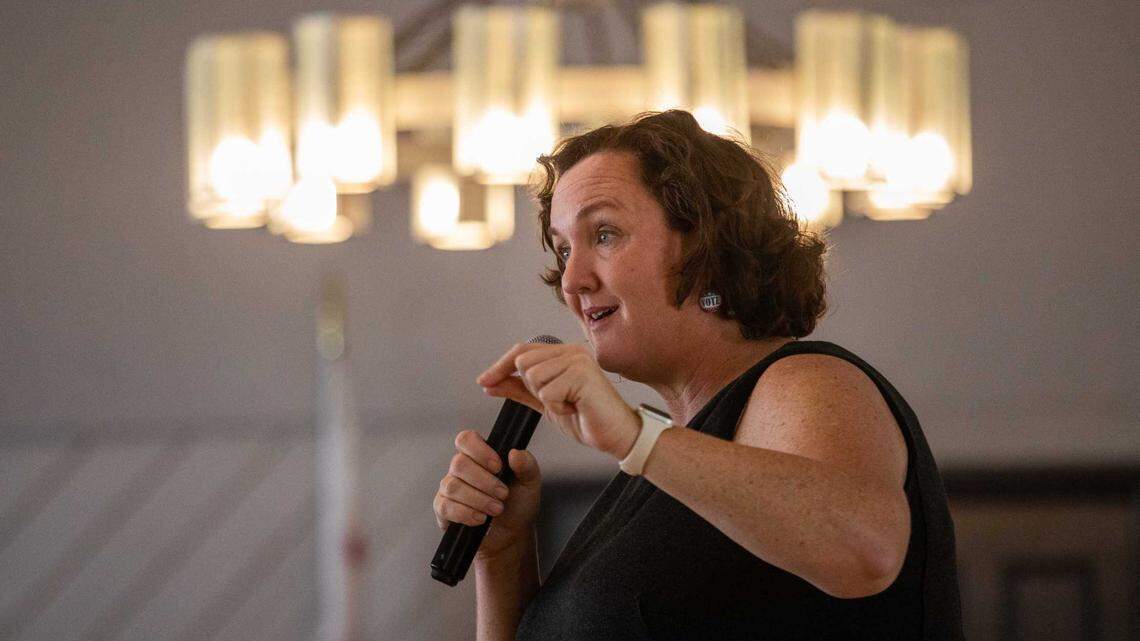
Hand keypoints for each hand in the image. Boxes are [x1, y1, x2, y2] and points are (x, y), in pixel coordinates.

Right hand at [432, 430, 542, 561]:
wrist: (512, 534)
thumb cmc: (518, 504)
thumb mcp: (530, 483)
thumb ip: (526, 465)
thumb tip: (515, 453)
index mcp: (479, 456)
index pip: (466, 439)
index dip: (480, 451)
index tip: (498, 466)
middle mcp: (460, 469)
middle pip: (459, 464)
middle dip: (485, 482)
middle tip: (503, 494)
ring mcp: (449, 488)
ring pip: (453, 486)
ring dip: (479, 499)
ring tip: (497, 509)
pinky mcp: (443, 509)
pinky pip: (445, 506)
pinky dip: (466, 513)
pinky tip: (481, 518)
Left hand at [476, 342, 640, 460]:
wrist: (616, 435)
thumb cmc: (586, 417)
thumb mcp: (545, 403)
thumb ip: (519, 389)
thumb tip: (489, 383)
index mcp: (563, 353)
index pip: (521, 351)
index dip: (500, 366)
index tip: (483, 382)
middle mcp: (571, 351)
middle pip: (523, 362)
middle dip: (532, 388)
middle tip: (558, 400)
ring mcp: (578, 361)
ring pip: (534, 377)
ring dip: (547, 400)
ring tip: (569, 404)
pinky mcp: (583, 375)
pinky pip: (548, 393)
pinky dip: (558, 408)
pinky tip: (576, 408)